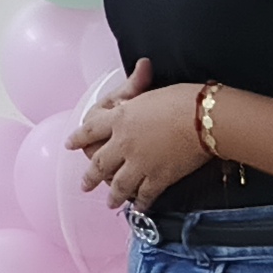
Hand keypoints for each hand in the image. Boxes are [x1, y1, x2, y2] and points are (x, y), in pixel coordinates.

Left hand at [74, 59, 211, 208]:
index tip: (69, 145)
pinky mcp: (158, 177)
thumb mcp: (153, 89)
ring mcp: (138, 163)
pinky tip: (139, 206)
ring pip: (119, 184)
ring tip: (110, 203)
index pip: (90, 129)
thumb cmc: (181, 99)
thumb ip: (139, 85)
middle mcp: (122, 143)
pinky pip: (144, 193)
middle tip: (84, 186)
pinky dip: (141, 202)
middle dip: (90, 177)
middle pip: (99, 163)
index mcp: (119, 118)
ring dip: (113, 195)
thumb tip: (141, 66)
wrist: (203, 120)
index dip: (78, 138)